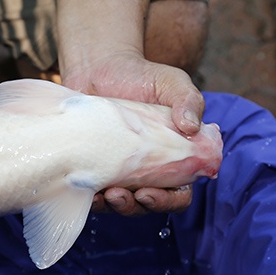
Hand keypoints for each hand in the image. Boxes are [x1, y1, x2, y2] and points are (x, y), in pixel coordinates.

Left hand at [62, 51, 203, 214]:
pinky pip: (91, 190)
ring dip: (110, 206)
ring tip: (102, 195)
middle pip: (145, 205)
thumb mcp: (172, 82)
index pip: (178, 194)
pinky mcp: (91, 166)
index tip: (148, 193)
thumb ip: (189, 100)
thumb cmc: (141, 77)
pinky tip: (84, 191)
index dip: (167, 201)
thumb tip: (192, 127)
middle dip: (133, 206)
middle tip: (119, 195)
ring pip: (118, 203)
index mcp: (172, 160)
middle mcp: (145, 171)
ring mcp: (116, 171)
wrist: (99, 68)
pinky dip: (88, 195)